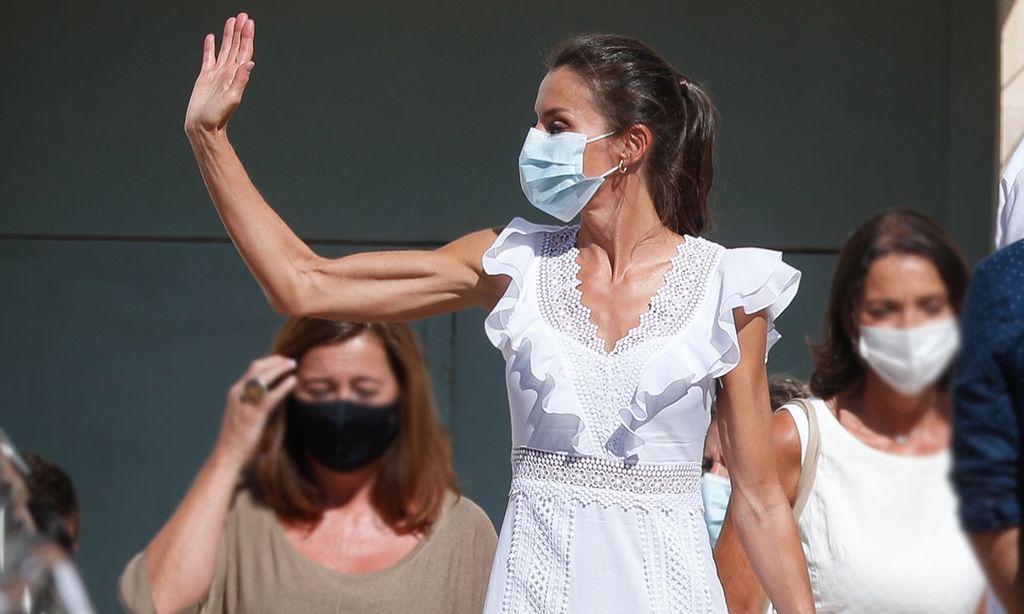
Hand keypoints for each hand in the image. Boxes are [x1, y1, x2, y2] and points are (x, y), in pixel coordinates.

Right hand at [184, 13, 255, 136]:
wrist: (202, 126)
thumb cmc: (217, 117)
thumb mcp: (231, 98)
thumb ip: (241, 80)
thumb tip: (250, 63)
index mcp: (236, 75)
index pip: (244, 52)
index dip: (247, 37)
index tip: (249, 23)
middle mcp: (228, 73)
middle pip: (236, 47)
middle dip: (240, 31)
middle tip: (242, 16)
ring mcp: (217, 74)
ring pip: (224, 49)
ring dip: (228, 35)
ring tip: (231, 21)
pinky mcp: (205, 77)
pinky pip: (208, 57)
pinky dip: (210, 47)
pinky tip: (211, 38)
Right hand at [214, 355, 296, 465]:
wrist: (228, 455)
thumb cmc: (239, 437)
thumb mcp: (246, 413)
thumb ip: (256, 401)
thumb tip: (274, 391)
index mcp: (236, 392)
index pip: (254, 369)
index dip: (270, 362)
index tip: (284, 360)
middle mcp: (238, 393)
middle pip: (258, 368)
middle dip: (276, 361)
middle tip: (291, 360)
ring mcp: (244, 403)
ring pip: (263, 377)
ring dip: (280, 368)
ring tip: (294, 365)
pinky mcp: (253, 415)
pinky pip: (270, 396)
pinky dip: (283, 386)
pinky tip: (293, 382)